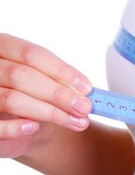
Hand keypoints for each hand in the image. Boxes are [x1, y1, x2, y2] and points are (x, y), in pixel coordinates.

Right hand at [0, 33, 91, 158]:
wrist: (7, 118)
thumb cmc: (27, 93)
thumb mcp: (42, 79)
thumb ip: (59, 80)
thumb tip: (87, 91)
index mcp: (3, 46)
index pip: (32, 54)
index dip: (61, 70)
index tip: (86, 87)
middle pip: (22, 76)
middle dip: (58, 93)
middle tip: (85, 108)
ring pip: (11, 99)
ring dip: (48, 112)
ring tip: (75, 121)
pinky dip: (15, 128)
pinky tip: (34, 127)